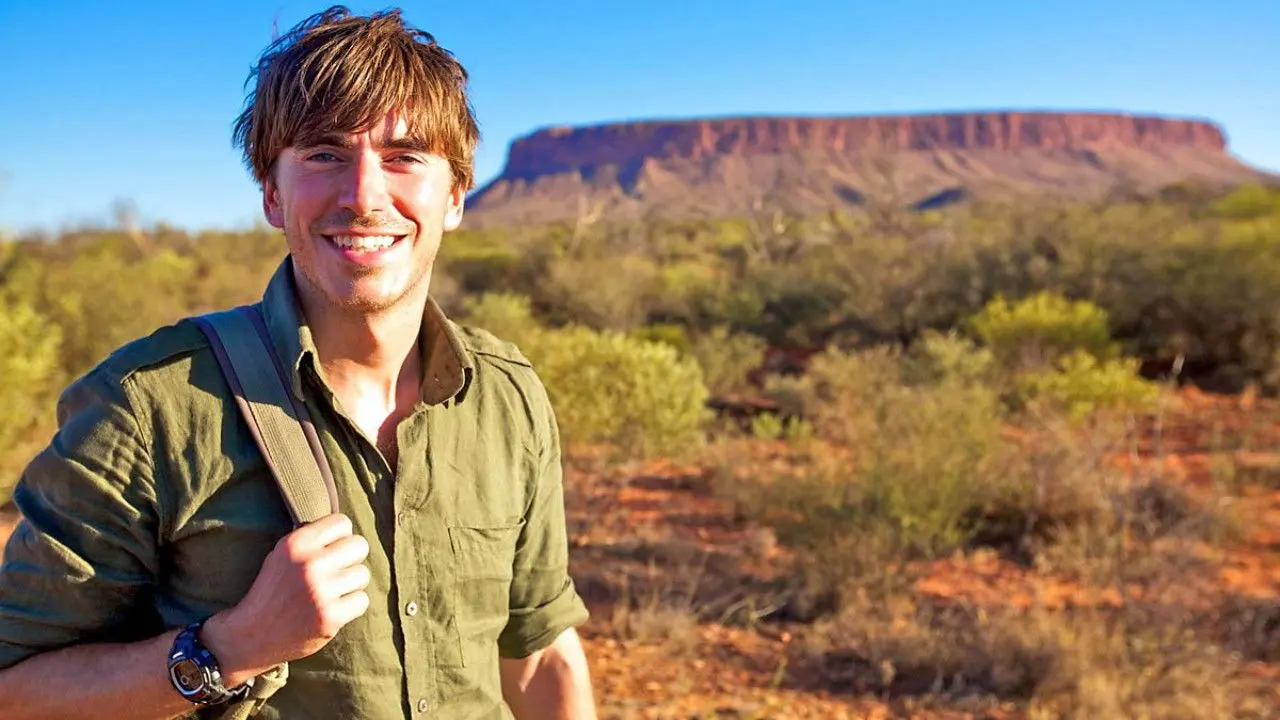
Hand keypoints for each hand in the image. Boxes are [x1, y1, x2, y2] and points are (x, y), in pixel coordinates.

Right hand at [201, 513, 370, 683]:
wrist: (250, 636)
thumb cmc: (270, 592)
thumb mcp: (280, 555)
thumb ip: (310, 541)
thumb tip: (345, 530)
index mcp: (296, 543)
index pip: (341, 522)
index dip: (340, 537)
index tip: (331, 551)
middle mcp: (309, 564)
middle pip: (359, 545)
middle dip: (352, 558)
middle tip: (338, 571)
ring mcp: (321, 591)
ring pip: (363, 574)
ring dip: (351, 584)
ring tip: (333, 593)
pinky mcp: (330, 617)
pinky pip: (361, 600)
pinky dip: (351, 606)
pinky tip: (333, 609)